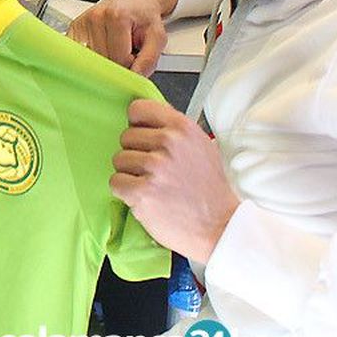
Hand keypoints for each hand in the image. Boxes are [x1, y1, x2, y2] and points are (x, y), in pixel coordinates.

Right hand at [67, 0, 179, 74]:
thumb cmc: (145, 15)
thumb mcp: (157, 37)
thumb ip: (149, 60)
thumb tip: (135, 78)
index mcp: (117, 17)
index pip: (119, 59)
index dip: (130, 64)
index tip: (134, 55)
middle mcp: (96, 17)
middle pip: (103, 60)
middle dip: (116, 62)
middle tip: (125, 49)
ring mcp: (82, 22)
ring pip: (90, 59)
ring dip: (104, 59)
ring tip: (113, 46)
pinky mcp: (73, 27)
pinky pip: (79, 53)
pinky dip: (90, 56)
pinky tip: (101, 46)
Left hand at [111, 99, 239, 262]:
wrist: (221, 227)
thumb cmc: (209, 189)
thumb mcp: (200, 147)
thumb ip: (174, 131)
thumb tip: (145, 119)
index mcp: (183, 128)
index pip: (139, 109)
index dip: (137, 125)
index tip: (143, 139)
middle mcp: (169, 143)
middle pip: (126, 137)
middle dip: (135, 154)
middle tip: (156, 172)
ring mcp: (155, 168)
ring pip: (119, 160)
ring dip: (131, 175)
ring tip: (153, 187)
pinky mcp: (142, 192)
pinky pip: (115, 182)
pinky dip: (125, 193)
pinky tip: (145, 198)